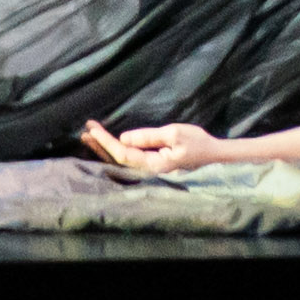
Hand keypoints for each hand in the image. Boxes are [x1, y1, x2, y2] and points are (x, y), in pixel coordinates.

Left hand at [80, 120, 232, 175]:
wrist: (215, 155)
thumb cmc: (197, 143)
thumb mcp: (174, 134)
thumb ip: (148, 137)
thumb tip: (124, 139)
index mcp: (153, 165)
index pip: (122, 153)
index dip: (106, 141)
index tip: (92, 128)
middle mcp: (149, 171)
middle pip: (118, 159)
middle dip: (100, 145)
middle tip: (85, 129)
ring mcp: (150, 169)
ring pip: (122, 160)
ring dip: (105, 148)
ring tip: (89, 135)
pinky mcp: (153, 164)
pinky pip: (129, 159)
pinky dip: (116, 149)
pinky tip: (107, 143)